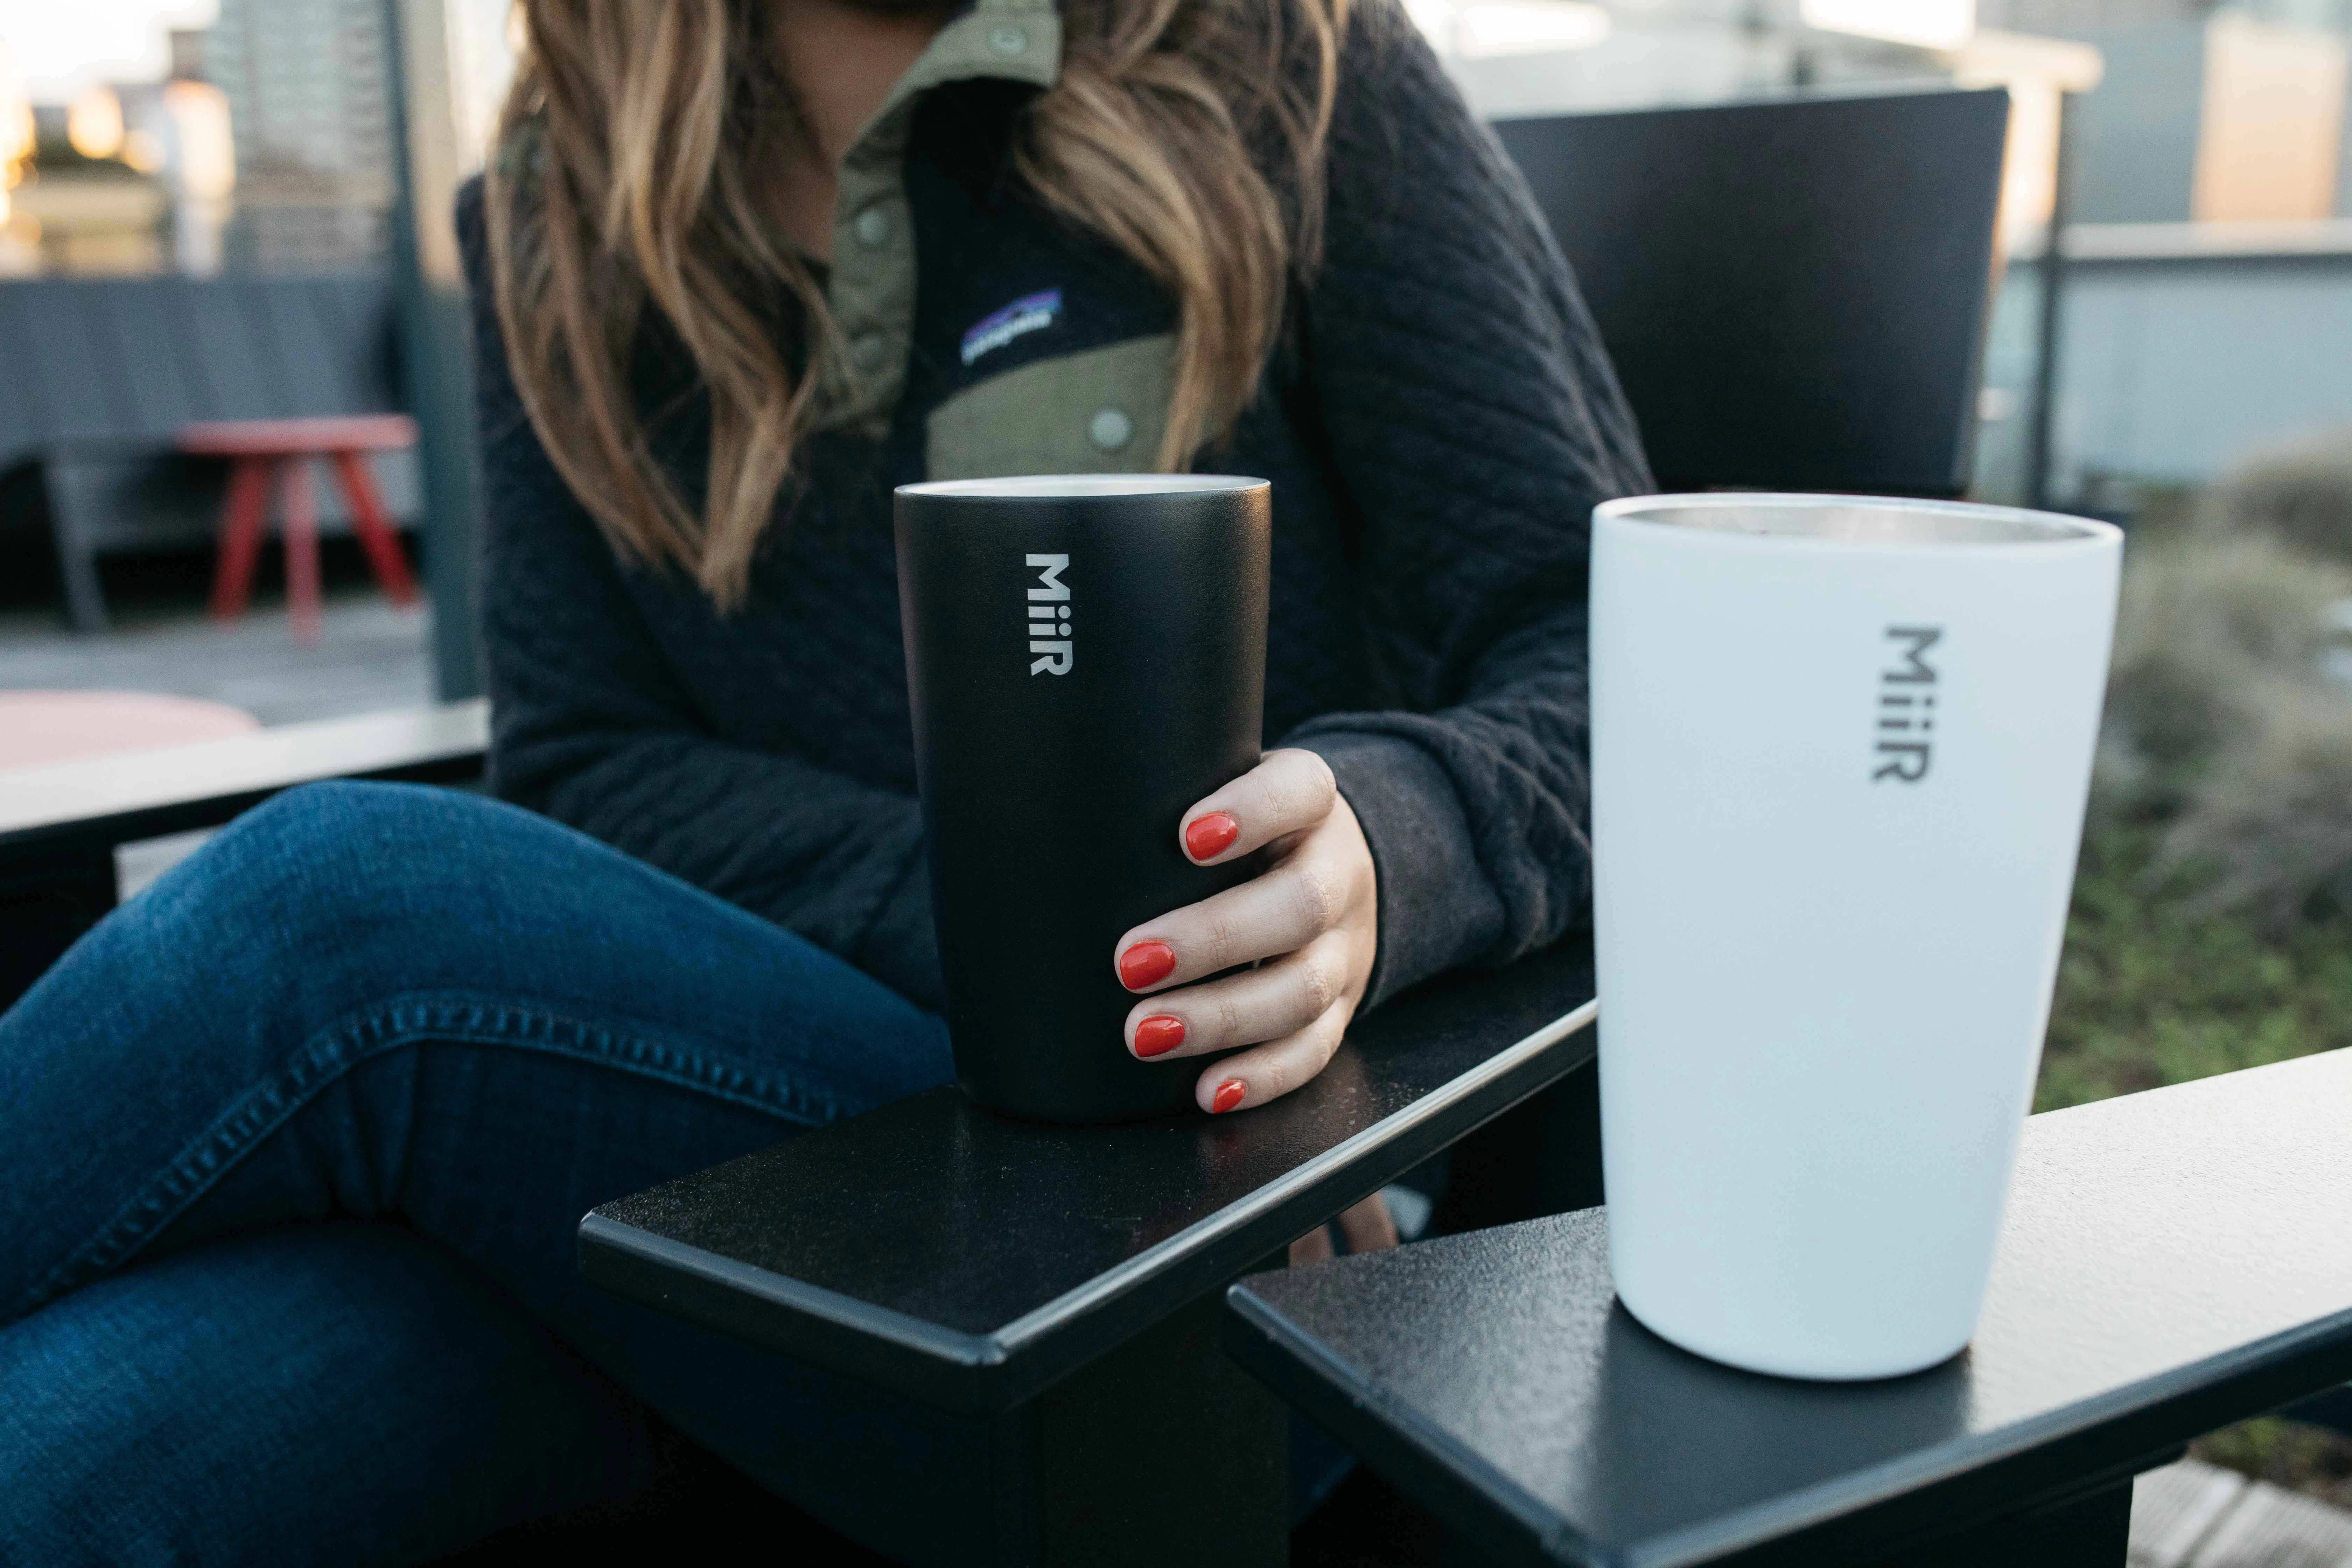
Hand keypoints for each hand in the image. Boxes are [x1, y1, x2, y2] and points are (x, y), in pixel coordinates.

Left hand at [1111, 749, 1378, 1113]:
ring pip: (1303, 989)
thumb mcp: (1217, 796)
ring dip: (1222, 1018)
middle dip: (1213, 938)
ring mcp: (1345, 947)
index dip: (1253, 812)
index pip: (1300, 790)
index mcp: (1310, 805)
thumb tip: (1047, 830)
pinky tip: (1207, 1091)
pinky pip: (1314, 1050)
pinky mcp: (1341, 1009)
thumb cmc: (1239, 835)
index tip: (1187, 838)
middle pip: (1301, 906)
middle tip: (1130, 963)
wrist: (1327, 871)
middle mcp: (1338, 873)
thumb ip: (1162, 804)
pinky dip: (1261, 1076)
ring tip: (1144, 1034)